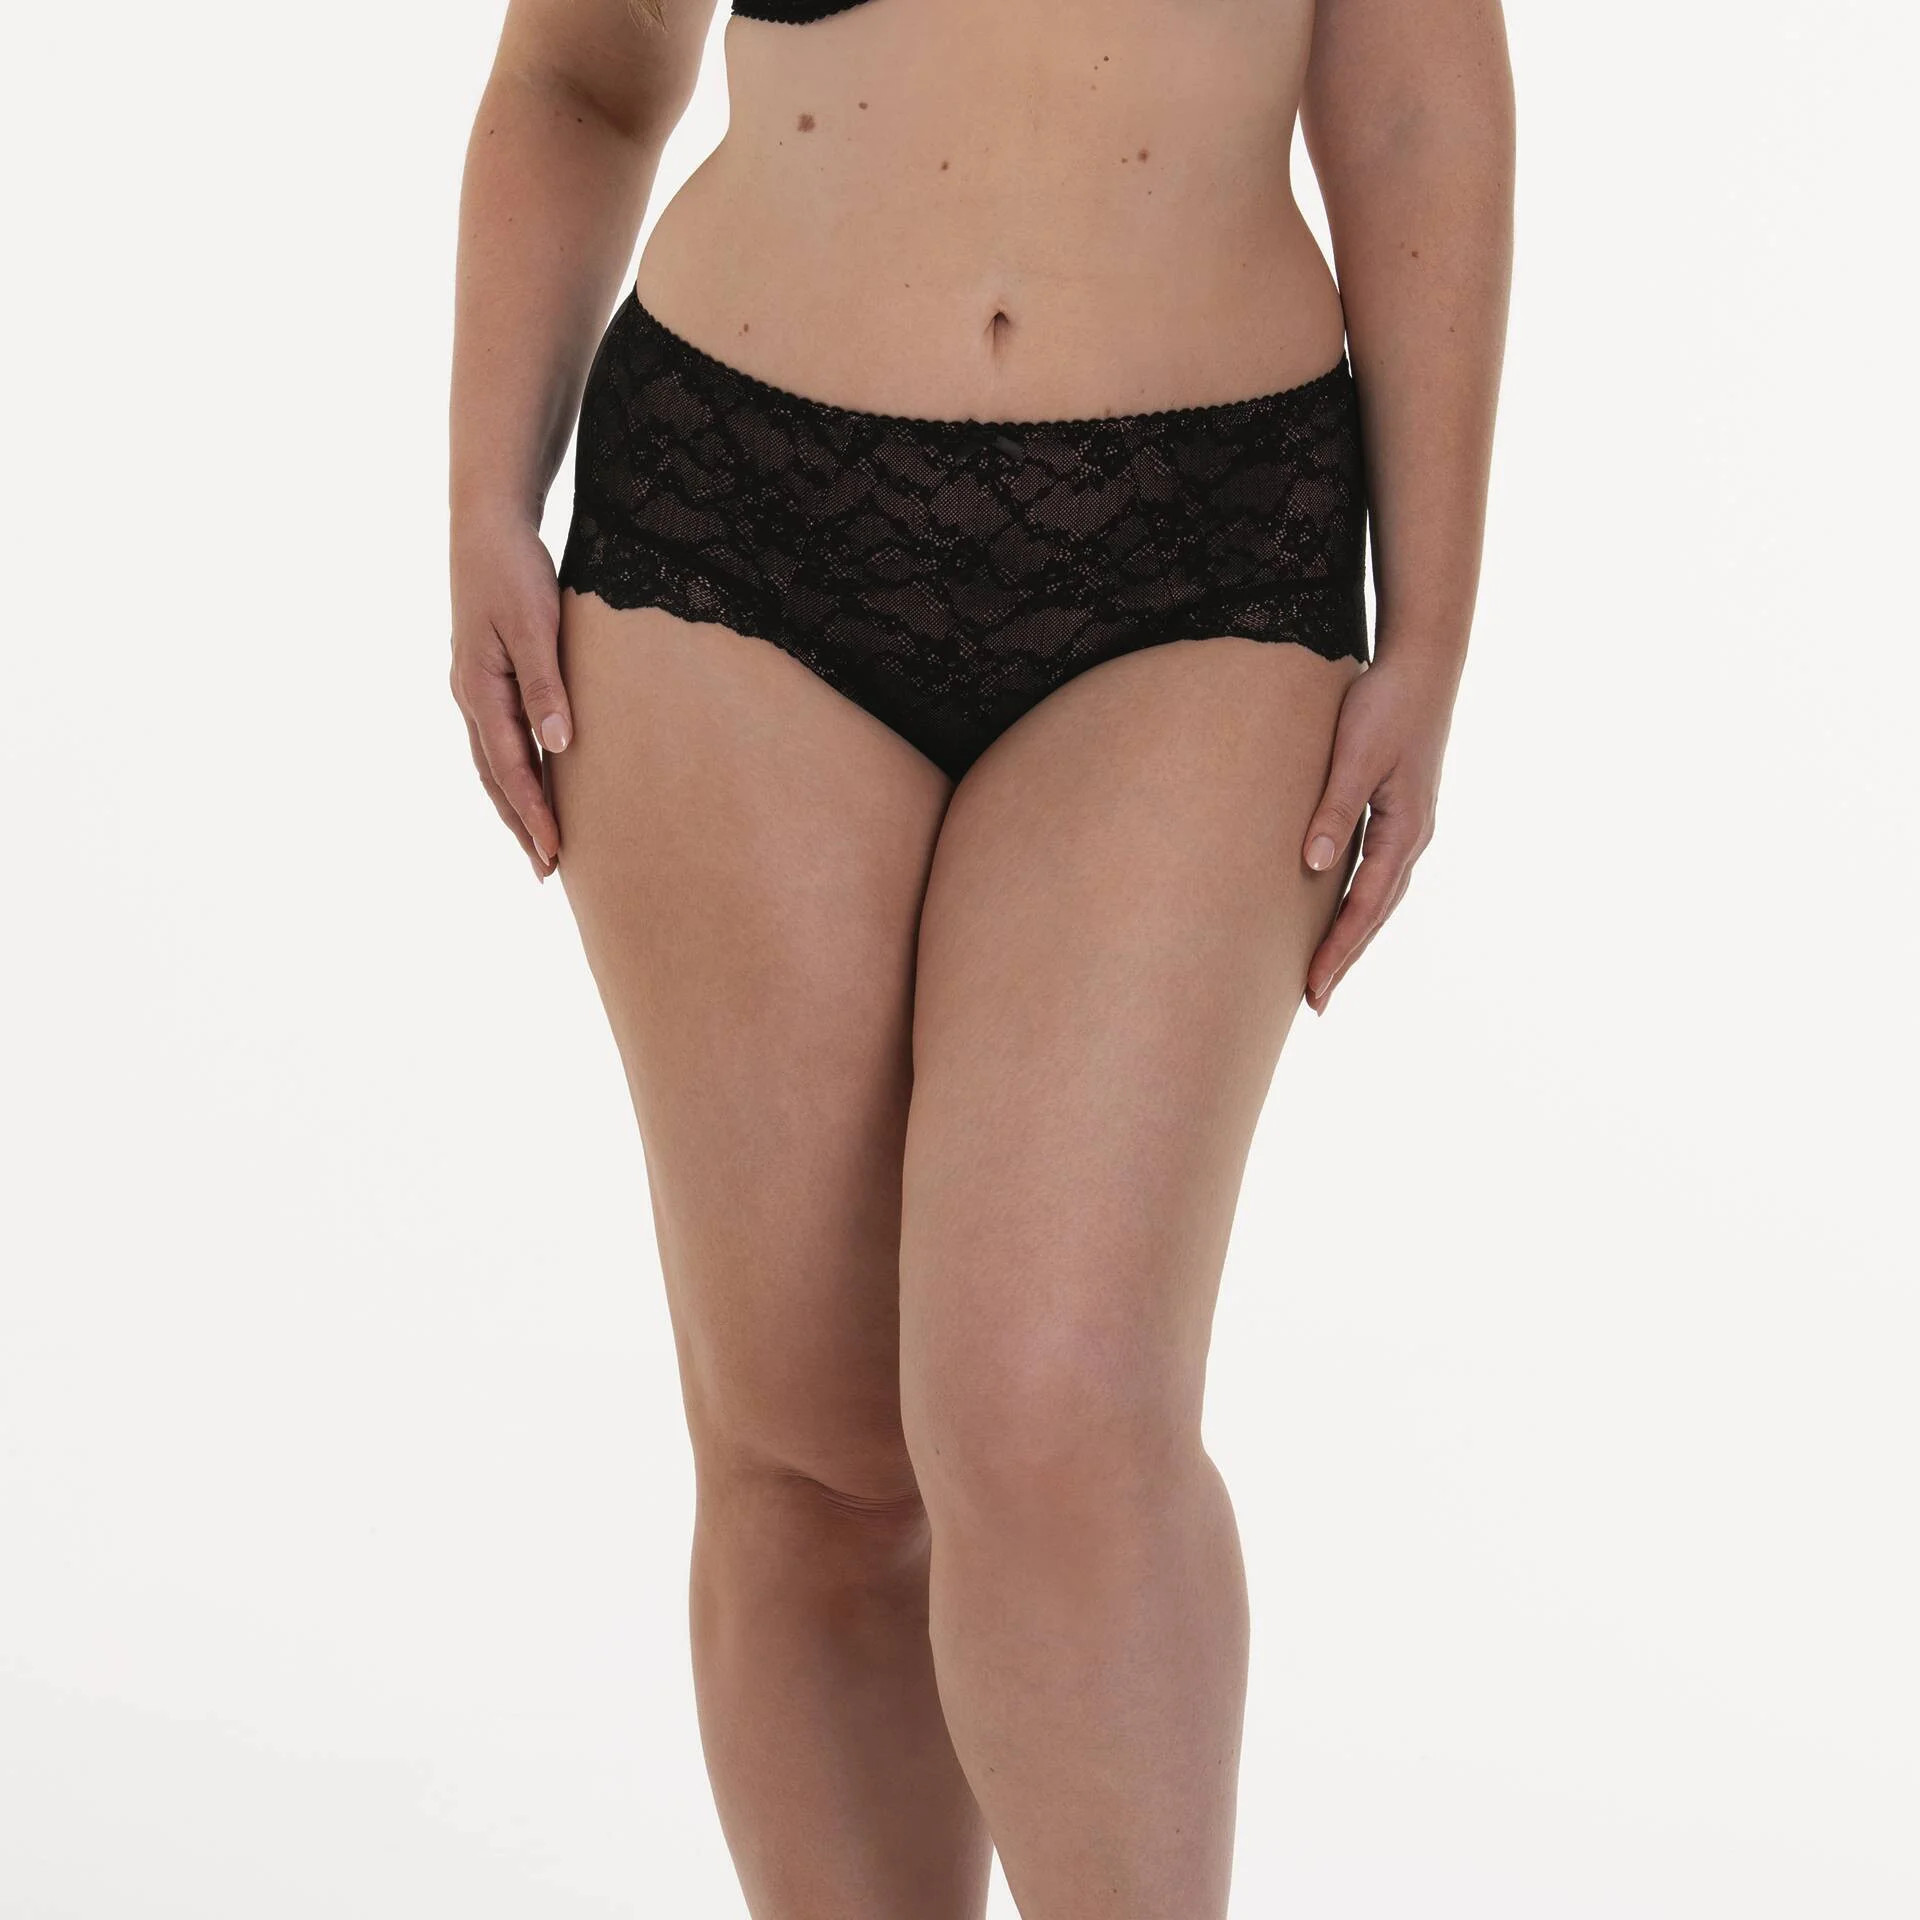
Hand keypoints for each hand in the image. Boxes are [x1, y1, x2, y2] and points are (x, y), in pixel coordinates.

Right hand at [449, 511, 571, 881]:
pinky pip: (496, 739)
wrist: (487, 526)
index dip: (533, 815)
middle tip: (547, 871)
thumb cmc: (515, 571)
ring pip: (491, 762)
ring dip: (514, 804)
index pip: (510, 769)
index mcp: (480, 690)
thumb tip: (558, 746)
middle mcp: (470, 696)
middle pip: (495, 778)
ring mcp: (473, 688)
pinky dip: (512, 772)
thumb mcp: (536, 625)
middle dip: (520, 825)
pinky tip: (529, 785)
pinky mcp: (484, 677)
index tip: (555, 855)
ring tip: (538, 844)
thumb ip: (546, 686)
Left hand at [1299, 653, 1457, 1013]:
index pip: (1365, 907)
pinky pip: (1378, 873)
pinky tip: (1341, 913)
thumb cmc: (1383, 705)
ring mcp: (1409, 826)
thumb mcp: (1354, 756)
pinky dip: (1360, 903)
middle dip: (1345, 956)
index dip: (1338, 950)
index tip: (1312, 988)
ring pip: (1380, 897)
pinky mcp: (1400, 812)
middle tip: (1313, 1001)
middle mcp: (1412, 837)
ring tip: (1325, 970)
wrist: (1420, 664)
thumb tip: (1314, 868)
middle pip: (1376, 913)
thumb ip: (1334, 810)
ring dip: (1353, 935)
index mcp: (1404, 830)